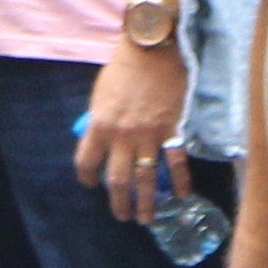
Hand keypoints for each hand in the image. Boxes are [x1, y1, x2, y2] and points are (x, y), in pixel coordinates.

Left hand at [78, 43, 184, 223]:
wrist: (153, 48)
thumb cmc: (124, 67)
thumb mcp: (101, 94)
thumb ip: (100, 120)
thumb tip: (100, 139)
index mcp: (99, 125)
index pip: (86, 162)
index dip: (86, 177)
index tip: (91, 183)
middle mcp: (121, 136)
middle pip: (117, 180)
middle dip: (118, 203)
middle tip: (122, 215)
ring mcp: (148, 136)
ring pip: (146, 179)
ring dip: (145, 203)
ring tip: (145, 218)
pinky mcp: (171, 130)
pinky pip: (175, 163)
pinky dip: (179, 182)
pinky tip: (181, 196)